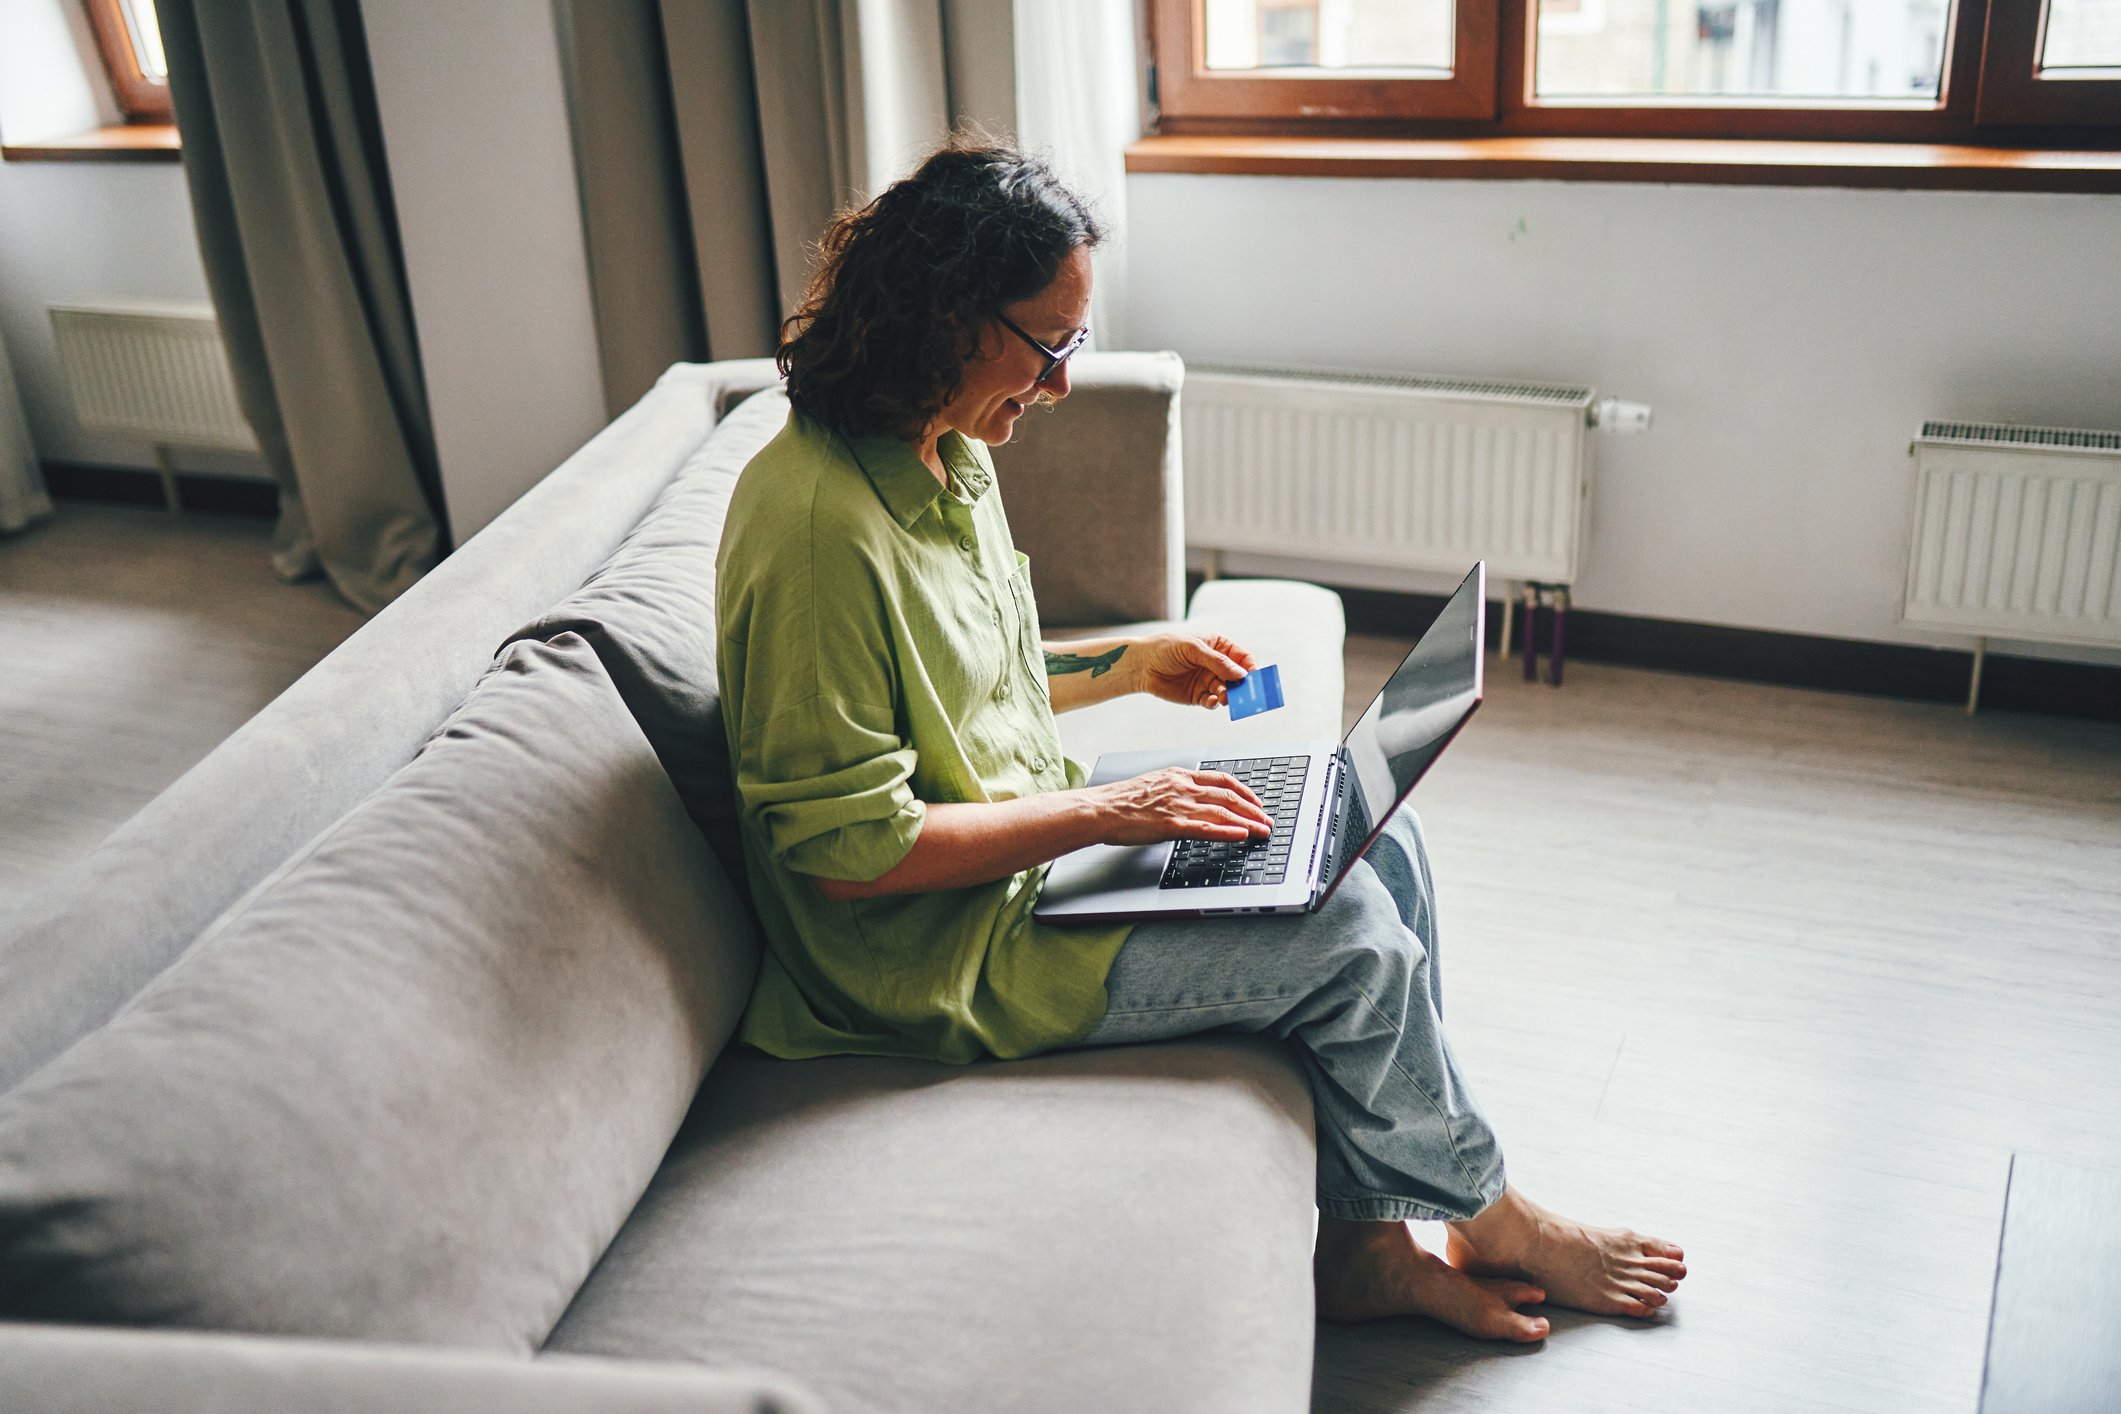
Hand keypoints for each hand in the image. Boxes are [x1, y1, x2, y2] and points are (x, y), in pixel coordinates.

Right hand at [1089, 768, 1272, 845]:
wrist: (1100, 808)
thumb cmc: (1121, 801)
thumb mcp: (1153, 784)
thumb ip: (1175, 789)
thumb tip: (1191, 799)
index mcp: (1179, 775)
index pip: (1221, 779)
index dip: (1244, 791)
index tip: (1256, 801)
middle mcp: (1183, 787)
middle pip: (1228, 796)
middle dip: (1253, 809)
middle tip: (1267, 820)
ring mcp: (1179, 806)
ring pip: (1223, 812)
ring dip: (1248, 822)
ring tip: (1263, 831)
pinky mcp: (1172, 825)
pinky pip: (1207, 828)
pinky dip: (1228, 832)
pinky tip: (1242, 836)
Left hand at [1131, 632, 1257, 710]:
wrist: (1142, 665)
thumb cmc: (1166, 648)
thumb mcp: (1192, 648)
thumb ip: (1217, 661)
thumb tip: (1241, 674)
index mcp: (1219, 647)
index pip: (1243, 657)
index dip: (1251, 667)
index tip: (1255, 677)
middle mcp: (1217, 665)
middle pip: (1238, 677)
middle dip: (1243, 686)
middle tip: (1246, 694)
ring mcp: (1209, 681)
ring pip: (1227, 691)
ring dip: (1228, 695)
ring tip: (1224, 697)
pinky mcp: (1199, 696)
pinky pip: (1213, 702)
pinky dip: (1215, 703)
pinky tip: (1212, 701)